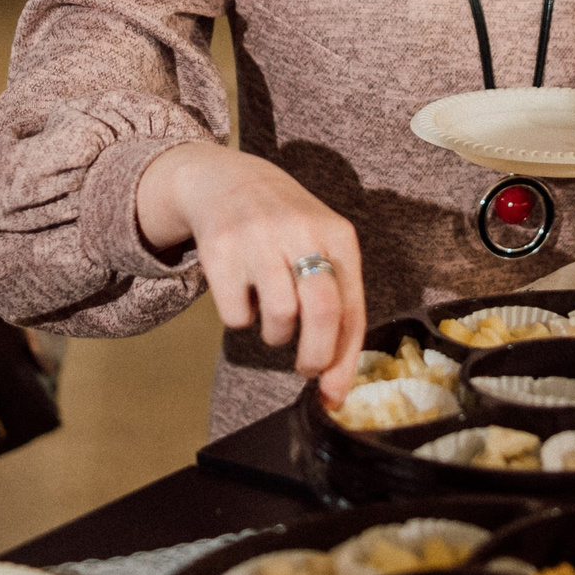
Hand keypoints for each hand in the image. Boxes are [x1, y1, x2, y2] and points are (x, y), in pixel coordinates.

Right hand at [134, 144, 367, 406]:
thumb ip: (336, 301)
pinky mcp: (221, 250)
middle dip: (317, 357)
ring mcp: (259, 239)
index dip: (346, 360)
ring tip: (273, 317)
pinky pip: (237, 315)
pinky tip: (243, 292)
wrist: (226, 180)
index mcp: (338, 235)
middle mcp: (302, 232)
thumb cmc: (285, 228)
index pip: (353, 308)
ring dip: (276, 335)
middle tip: (307, 369)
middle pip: (323, 314)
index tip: (336, 394)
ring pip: (280, 318)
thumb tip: (336, 381)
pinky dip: (241, 318)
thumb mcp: (321, 244)